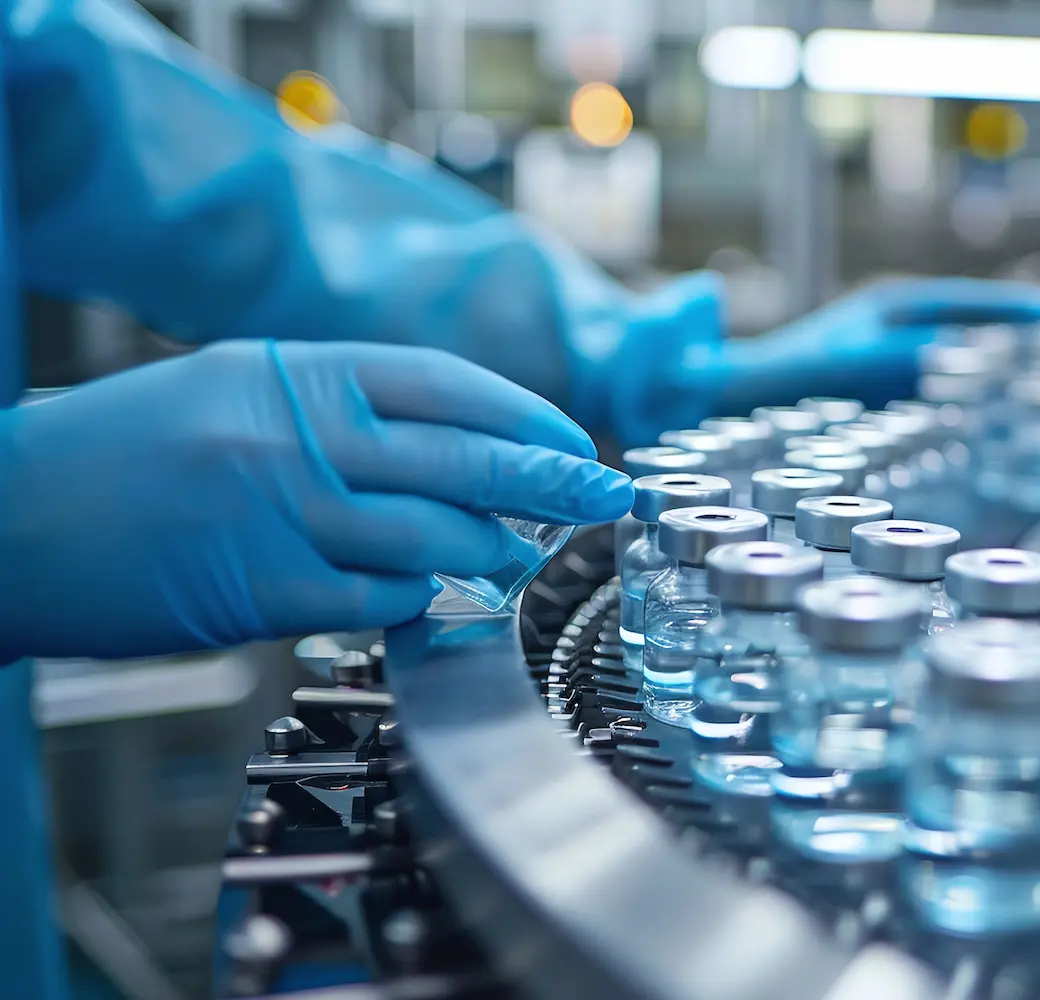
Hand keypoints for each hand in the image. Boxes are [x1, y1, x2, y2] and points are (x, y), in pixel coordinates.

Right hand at [0, 341, 633, 659]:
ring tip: (524, 555)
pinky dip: (423, 595)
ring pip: (435, 532)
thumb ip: (330, 409)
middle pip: (465, 456)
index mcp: (292, 371)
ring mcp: (284, 512)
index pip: (447, 384)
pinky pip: (380, 594)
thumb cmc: (110, 456)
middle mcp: (297, 433)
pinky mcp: (264, 590)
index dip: (526, 414)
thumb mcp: (227, 390)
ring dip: (495, 548)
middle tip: (605, 496)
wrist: (1, 519)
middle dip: (552, 480)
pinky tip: (442, 594)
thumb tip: (436, 444)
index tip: (572, 439)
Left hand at [675, 277, 1039, 417]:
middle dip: (1020, 328)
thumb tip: (958, 352)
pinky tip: (997, 406)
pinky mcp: (881, 381)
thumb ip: (899, 358)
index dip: (1018, 312)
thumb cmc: (780, 377)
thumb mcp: (845, 365)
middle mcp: (893, 322)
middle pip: (971, 319)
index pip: (969, 303)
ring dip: (1001, 357)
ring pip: (960, 347)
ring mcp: (888, 350)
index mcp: (890, 305)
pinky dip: (974, 385)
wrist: (726, 395)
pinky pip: (941, 377)